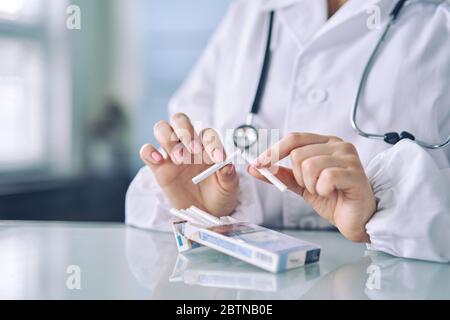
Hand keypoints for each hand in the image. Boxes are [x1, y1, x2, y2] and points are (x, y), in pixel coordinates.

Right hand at [140, 113, 238, 216]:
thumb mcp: (229, 187)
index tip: (217, 159)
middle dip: (186, 131)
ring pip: (161, 129)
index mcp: (207, 145)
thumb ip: (228, 176)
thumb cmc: (219, 195)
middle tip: (195, 151)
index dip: (212, 143)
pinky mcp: (158, 167)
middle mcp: (187, 143)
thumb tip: (228, 165)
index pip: (206, 133)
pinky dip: (149, 152)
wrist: (206, 212)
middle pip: (179, 120)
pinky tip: (159, 160)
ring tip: (180, 160)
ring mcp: (171, 153)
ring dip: (169, 139)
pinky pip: (146, 151)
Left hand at [249, 133, 375, 241]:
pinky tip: (331, 193)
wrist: (354, 219)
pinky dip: (322, 189)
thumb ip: (280, 174)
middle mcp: (339, 145)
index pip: (294, 138)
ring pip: (309, 165)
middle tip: (313, 187)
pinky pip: (326, 177)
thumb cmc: (333, 198)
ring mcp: (349, 158)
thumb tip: (254, 167)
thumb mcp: (300, 184)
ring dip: (310, 185)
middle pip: (298, 154)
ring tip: (323, 190)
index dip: (273, 151)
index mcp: (325, 143)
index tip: (258, 164)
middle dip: (298, 177)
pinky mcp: (355, 174)